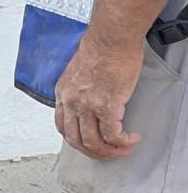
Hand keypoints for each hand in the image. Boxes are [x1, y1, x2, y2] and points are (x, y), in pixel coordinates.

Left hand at [54, 35, 143, 158]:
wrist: (111, 39)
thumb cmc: (100, 49)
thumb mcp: (77, 71)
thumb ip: (78, 88)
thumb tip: (88, 100)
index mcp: (62, 94)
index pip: (62, 126)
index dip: (76, 140)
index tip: (89, 143)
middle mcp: (71, 103)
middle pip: (76, 140)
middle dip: (94, 152)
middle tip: (109, 153)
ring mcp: (87, 106)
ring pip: (94, 142)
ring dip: (110, 151)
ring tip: (124, 149)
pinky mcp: (107, 106)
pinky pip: (113, 135)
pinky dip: (123, 142)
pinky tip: (132, 139)